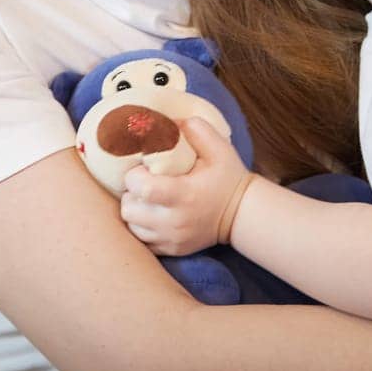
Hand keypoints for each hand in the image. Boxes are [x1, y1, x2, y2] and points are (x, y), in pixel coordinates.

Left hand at [120, 117, 251, 255]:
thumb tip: (169, 120)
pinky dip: (141, 226)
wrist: (242, 215)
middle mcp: (174, 221)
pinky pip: (141, 241)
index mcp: (183, 195)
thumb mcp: (219, 148)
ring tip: (146, 198)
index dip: (134, 176)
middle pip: (129, 209)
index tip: (142, 168)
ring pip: (131, 226)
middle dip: (130, 193)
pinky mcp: (171, 250)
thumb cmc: (228, 178)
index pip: (141, 188)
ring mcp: (171, 239)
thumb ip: (195, 129)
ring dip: (133, 210)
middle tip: (141, 183)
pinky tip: (151, 214)